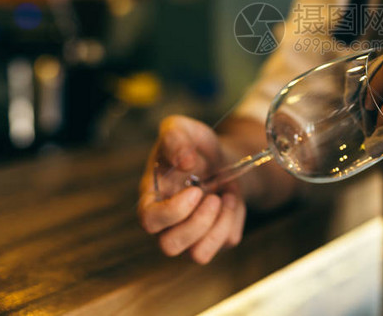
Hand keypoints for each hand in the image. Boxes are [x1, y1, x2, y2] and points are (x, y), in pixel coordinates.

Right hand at [138, 115, 245, 263]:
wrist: (221, 157)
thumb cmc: (194, 146)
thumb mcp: (182, 128)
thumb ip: (175, 136)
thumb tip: (184, 161)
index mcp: (152, 197)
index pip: (149, 220)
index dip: (172, 212)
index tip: (195, 191)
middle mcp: (168, 222)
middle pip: (170, 246)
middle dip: (198, 223)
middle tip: (213, 197)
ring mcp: (190, 234)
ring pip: (198, 254)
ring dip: (218, 224)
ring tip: (224, 197)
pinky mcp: (214, 237)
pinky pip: (225, 243)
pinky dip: (234, 220)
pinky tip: (231, 200)